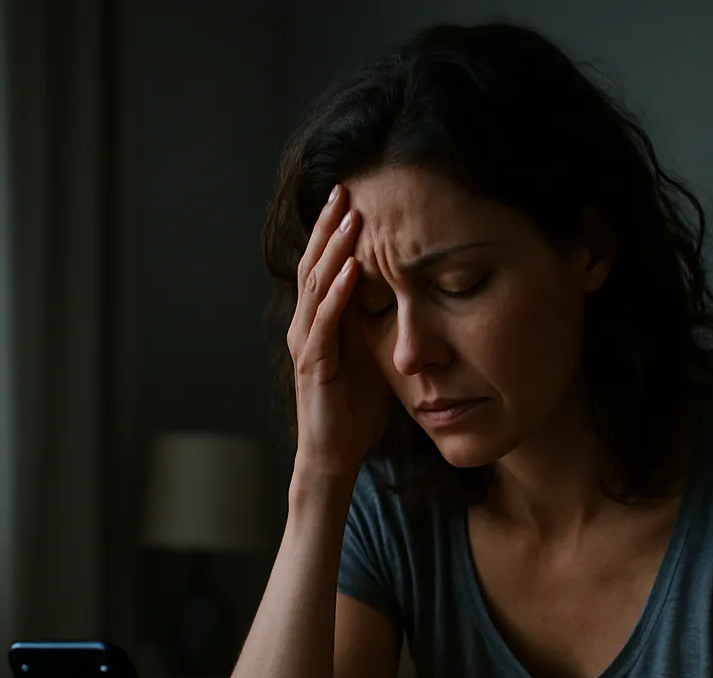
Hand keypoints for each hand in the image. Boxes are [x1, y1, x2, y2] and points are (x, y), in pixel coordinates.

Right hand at [287, 183, 393, 482]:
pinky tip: (351, 270)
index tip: (353, 194)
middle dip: (330, 226)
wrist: (335, 455)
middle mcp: (306, 325)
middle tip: (345, 188)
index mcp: (320, 320)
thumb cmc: (355, 409)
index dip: (335, 230)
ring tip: (351, 218)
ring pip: (317, 285)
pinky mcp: (313, 363)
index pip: (324, 264)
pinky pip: (325, 322)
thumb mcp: (372, 354)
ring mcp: (307, 342)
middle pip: (315, 263)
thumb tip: (405, 291)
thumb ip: (379, 322)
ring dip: (334, 250)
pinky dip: (338, 294)